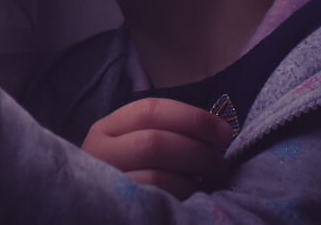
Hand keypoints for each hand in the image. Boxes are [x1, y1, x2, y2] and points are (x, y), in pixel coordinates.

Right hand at [82, 97, 234, 199]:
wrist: (95, 209)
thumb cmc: (130, 174)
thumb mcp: (133, 147)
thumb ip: (163, 133)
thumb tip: (217, 132)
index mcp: (105, 128)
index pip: (150, 110)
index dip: (193, 118)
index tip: (225, 132)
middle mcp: (98, 152)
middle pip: (154, 142)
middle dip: (198, 151)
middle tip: (221, 165)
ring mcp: (106, 183)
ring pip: (156, 176)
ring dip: (193, 179)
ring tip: (210, 184)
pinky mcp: (117, 208)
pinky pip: (157, 201)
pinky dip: (183, 197)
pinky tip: (193, 198)